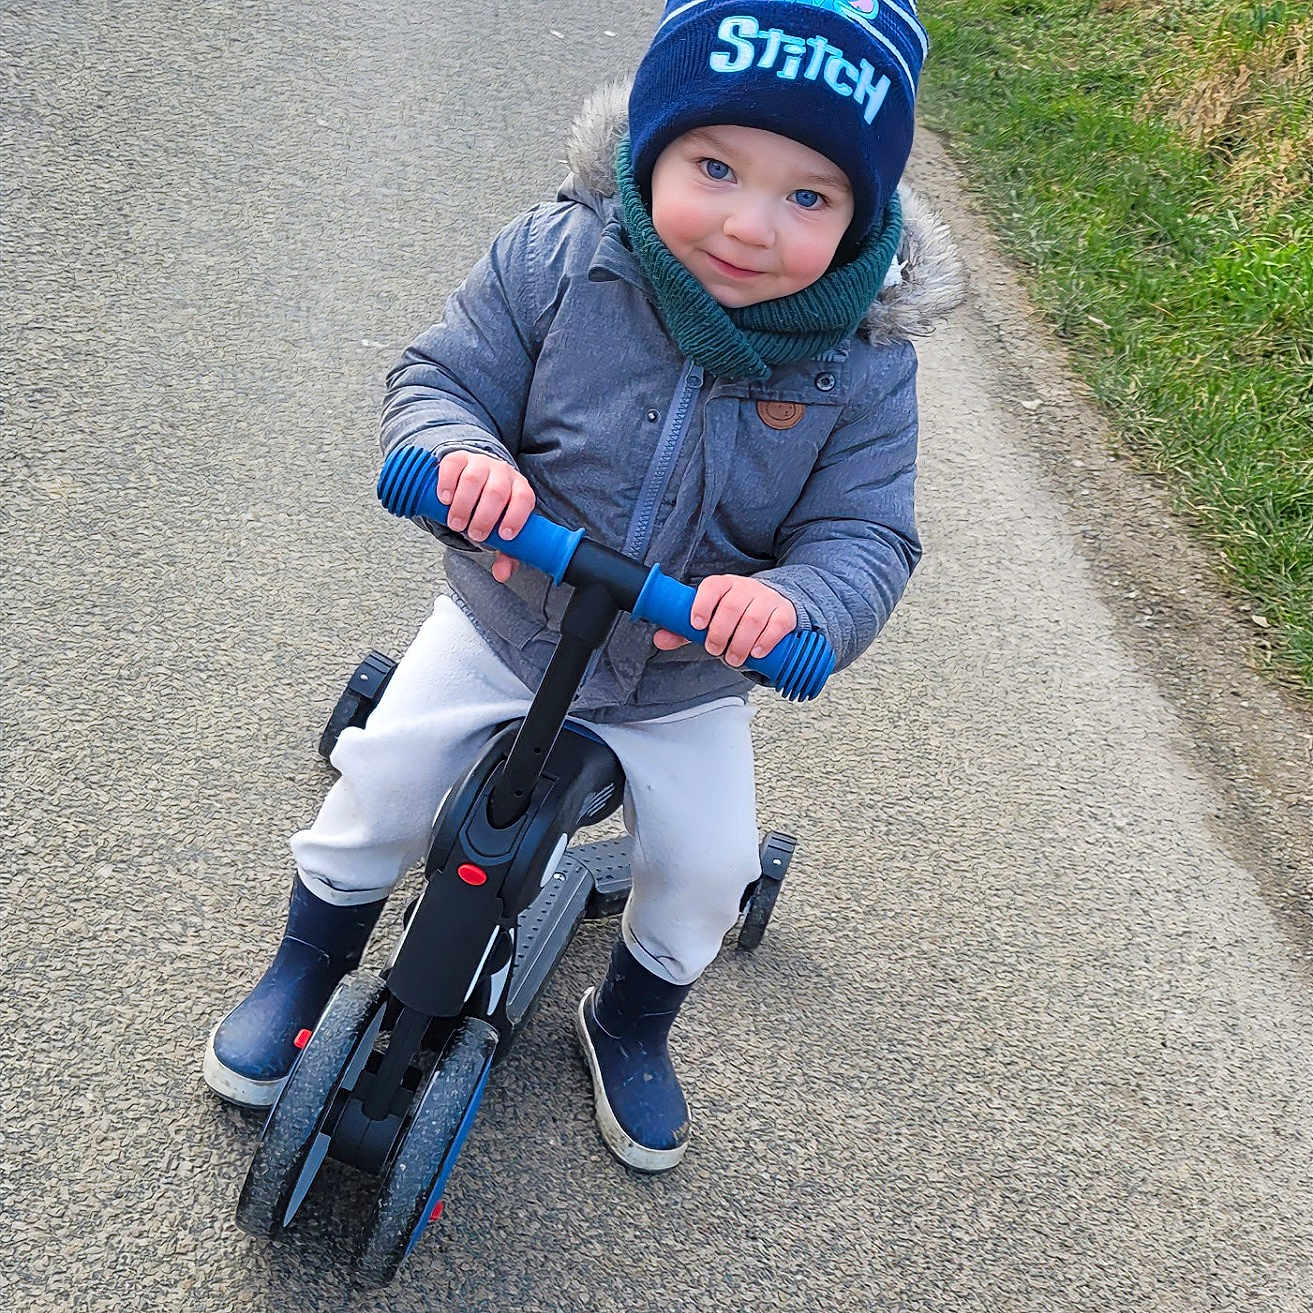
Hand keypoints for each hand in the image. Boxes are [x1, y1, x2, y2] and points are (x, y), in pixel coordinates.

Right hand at [436, 450, 534, 583]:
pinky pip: (452, 467)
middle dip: (485, 516)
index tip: (504, 536)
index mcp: (519, 489)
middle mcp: (502, 473)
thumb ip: (505, 552)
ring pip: (473, 480)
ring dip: (463, 505)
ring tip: (456, 523)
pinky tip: (444, 500)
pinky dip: (447, 484)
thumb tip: (502, 575)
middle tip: (474, 534)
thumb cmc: (490, 508)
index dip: (516, 517)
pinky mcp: (458, 458)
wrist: (472, 475)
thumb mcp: (499, 528)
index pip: (524, 499)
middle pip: (496, 492)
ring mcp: (480, 463)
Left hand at [653, 575, 797, 667]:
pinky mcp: (784, 612)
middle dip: (720, 633)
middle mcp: (745, 588)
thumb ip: (684, 630)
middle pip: (732, 606)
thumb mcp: (709, 619)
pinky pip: (777, 624)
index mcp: (723, 584)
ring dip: (741, 642)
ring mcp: (767, 598)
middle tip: (715, 650)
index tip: (697, 625)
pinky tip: (756, 652)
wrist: (771, 605)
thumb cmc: (734, 615)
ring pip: (754, 618)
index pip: (712, 586)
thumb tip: (659, 639)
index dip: (702, 604)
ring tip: (733, 658)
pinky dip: (765, 640)